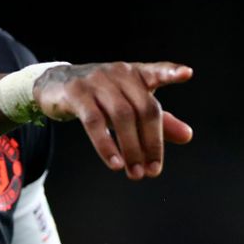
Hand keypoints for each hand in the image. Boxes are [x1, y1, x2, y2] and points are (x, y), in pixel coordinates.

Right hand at [33, 61, 193, 179]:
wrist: (55, 85)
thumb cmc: (99, 96)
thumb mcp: (128, 105)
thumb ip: (158, 120)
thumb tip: (187, 135)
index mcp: (134, 74)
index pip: (155, 71)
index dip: (170, 72)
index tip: (186, 74)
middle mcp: (118, 73)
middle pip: (144, 108)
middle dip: (151, 143)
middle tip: (152, 170)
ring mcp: (96, 81)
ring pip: (121, 116)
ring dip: (131, 149)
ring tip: (134, 173)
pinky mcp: (76, 92)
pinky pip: (94, 121)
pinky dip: (106, 145)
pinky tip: (115, 163)